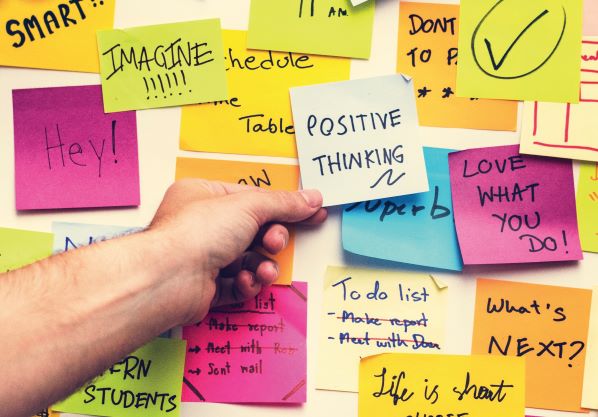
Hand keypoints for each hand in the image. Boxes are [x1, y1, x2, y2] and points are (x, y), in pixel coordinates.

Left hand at [149, 179, 325, 324]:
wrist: (169, 278)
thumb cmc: (194, 233)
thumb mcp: (248, 206)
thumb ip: (284, 203)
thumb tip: (311, 198)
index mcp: (205, 196)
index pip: (254, 199)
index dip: (284, 207)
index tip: (311, 213)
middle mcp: (203, 226)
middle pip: (254, 232)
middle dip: (270, 240)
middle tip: (274, 242)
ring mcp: (204, 257)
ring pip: (249, 261)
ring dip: (262, 267)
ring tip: (263, 270)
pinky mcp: (206, 286)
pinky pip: (238, 284)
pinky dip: (247, 284)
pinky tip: (245, 282)